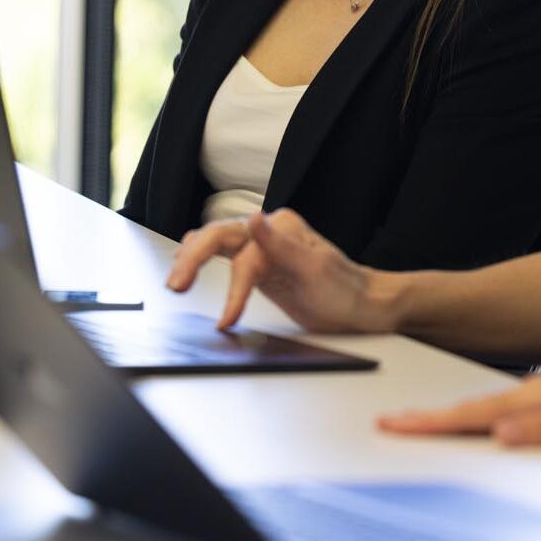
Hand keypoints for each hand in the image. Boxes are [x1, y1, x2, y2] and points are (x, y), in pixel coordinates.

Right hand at [166, 207, 394, 332]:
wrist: (365, 304)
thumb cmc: (346, 291)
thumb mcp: (315, 271)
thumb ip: (280, 245)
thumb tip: (254, 219)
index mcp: (283, 227)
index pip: (243, 252)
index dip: (232, 289)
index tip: (226, 321)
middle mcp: (270, 232)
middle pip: (219, 237)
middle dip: (193, 259)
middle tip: (175, 287)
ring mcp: (265, 247)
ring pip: (217, 242)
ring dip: (192, 257)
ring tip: (174, 280)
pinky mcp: (262, 265)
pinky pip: (226, 256)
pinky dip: (203, 257)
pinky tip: (188, 259)